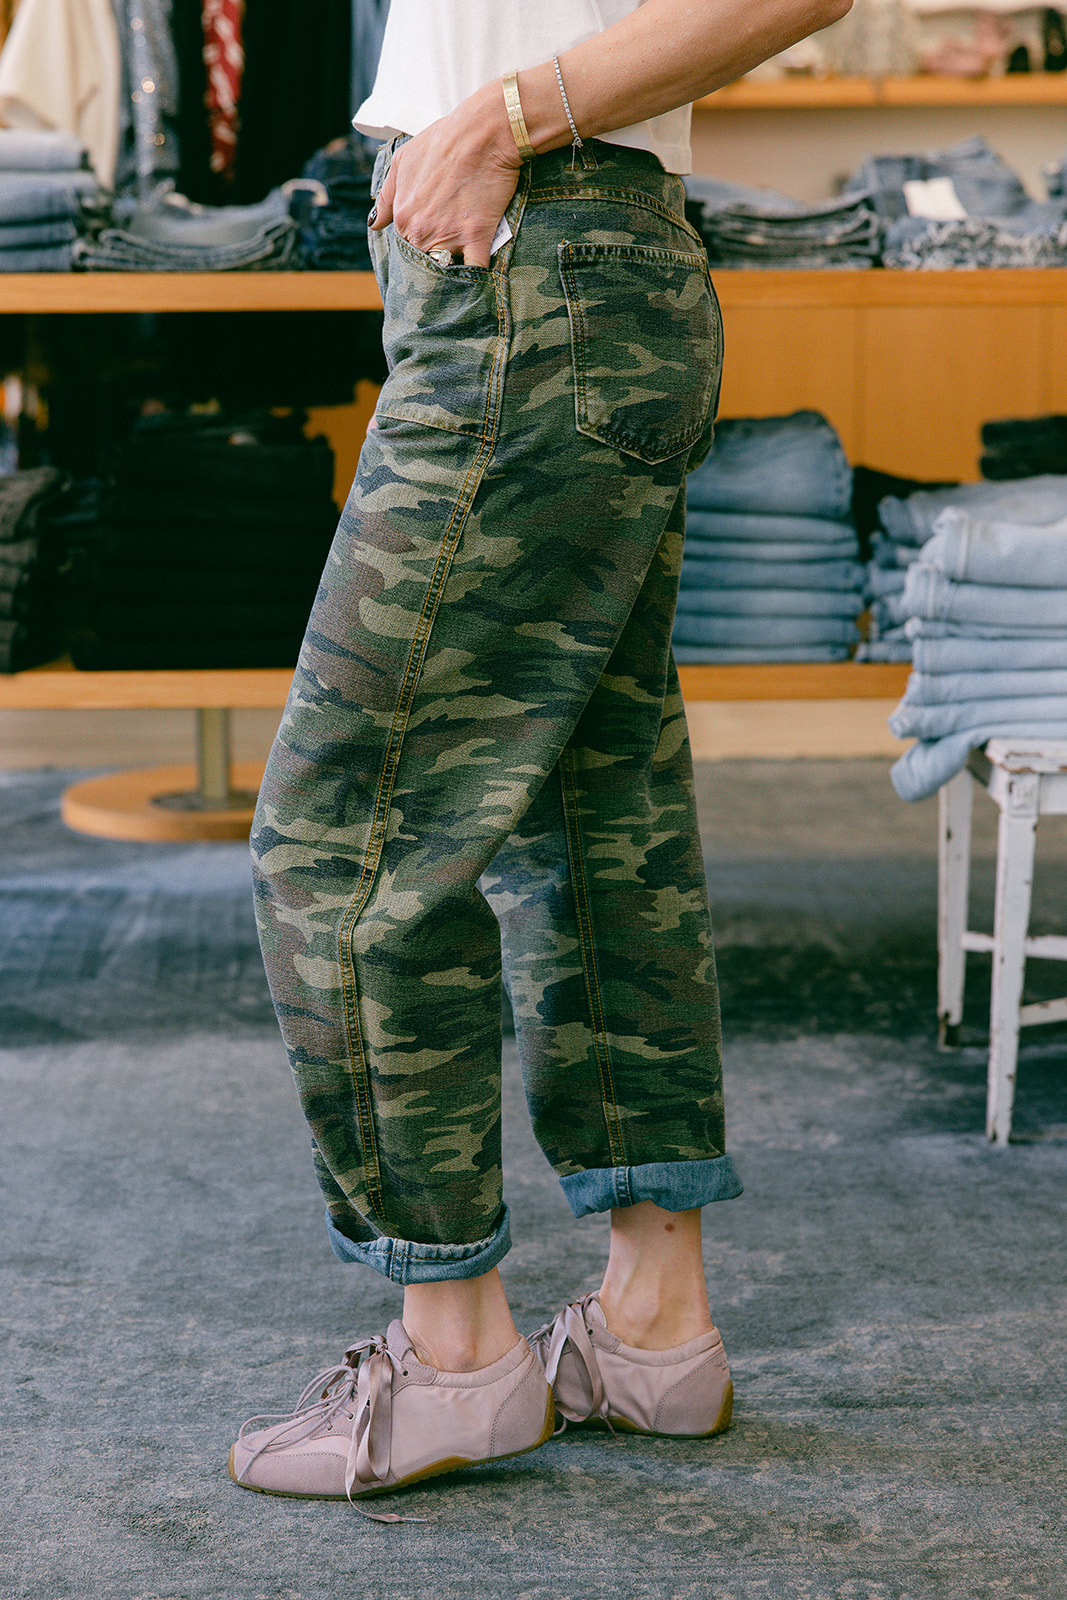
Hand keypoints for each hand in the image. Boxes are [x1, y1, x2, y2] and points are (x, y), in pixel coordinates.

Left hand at [369, 83, 523, 267]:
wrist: (481, 133)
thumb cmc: (442, 141)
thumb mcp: (402, 161)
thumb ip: (386, 197)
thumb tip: (374, 224)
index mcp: (402, 217)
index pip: (406, 246)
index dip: (419, 243)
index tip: (432, 237)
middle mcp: (421, 232)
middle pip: (425, 261)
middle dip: (434, 259)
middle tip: (449, 248)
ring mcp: (449, 237)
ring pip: (447, 269)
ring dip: (453, 270)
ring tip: (462, 262)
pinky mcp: (477, 238)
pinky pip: (475, 270)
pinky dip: (478, 276)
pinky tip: (480, 276)